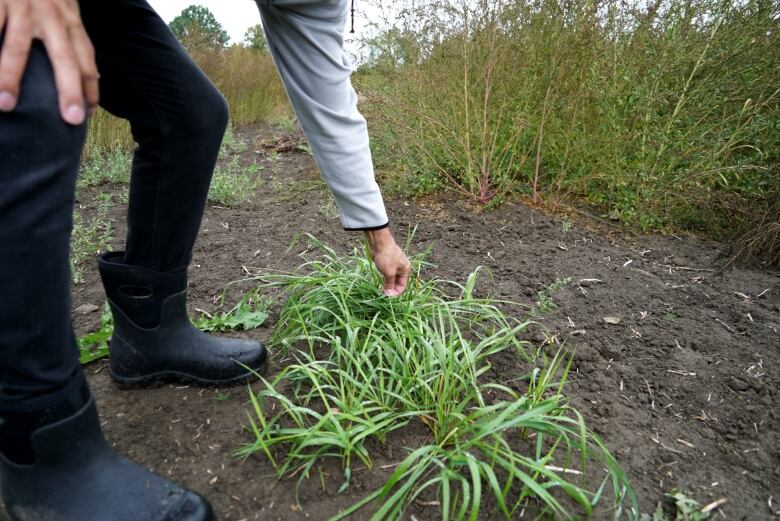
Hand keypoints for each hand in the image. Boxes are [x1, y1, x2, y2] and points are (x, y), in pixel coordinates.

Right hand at [0, 0, 98, 123]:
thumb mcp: (61, 6)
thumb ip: (68, 35)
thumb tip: (86, 73)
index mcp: (69, 20)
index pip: (86, 59)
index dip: (90, 88)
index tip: (89, 115)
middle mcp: (51, 15)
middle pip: (64, 58)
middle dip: (69, 90)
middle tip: (71, 120)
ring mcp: (21, 6)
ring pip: (18, 47)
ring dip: (11, 78)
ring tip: (7, 106)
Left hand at [365, 227, 410, 296]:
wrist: (379, 242)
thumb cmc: (386, 257)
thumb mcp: (389, 273)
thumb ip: (389, 284)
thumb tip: (389, 294)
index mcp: (406, 270)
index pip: (403, 285)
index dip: (396, 292)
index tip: (388, 296)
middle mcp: (402, 267)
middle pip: (398, 282)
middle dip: (392, 288)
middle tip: (383, 294)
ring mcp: (395, 264)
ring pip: (392, 278)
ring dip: (387, 284)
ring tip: (381, 290)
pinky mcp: (387, 262)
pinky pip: (387, 273)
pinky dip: (385, 278)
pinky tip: (380, 282)